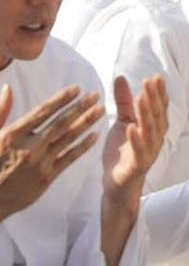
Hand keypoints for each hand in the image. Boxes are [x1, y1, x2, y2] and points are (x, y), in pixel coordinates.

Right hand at [0, 84, 103, 220]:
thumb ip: (0, 111)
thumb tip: (8, 88)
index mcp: (12, 135)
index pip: (42, 112)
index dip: (61, 99)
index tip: (77, 88)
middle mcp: (29, 148)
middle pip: (61, 123)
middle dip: (80, 107)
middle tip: (96, 95)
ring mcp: (40, 163)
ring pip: (68, 138)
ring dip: (87, 122)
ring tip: (101, 110)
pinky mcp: (47, 177)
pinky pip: (69, 158)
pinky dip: (84, 146)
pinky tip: (95, 135)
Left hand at [102, 75, 169, 204]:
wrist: (118, 184)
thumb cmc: (123, 152)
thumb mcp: (123, 123)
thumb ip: (124, 102)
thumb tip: (121, 77)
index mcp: (154, 129)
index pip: (160, 107)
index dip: (159, 93)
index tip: (156, 77)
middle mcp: (155, 139)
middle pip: (157, 116)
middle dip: (155, 98)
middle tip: (150, 82)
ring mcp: (148, 153)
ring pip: (150, 131)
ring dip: (146, 114)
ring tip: (141, 98)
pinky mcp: (137, 166)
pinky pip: (138, 151)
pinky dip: (136, 139)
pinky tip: (131, 127)